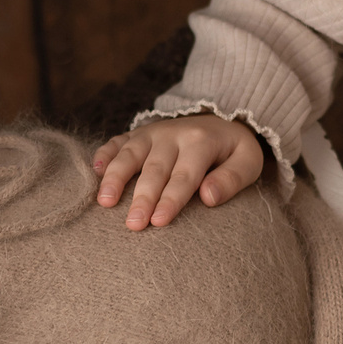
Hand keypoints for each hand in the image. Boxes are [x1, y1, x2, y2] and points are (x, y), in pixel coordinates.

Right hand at [91, 113, 263, 229]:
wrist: (221, 118)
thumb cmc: (233, 151)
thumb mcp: (248, 162)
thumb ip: (232, 179)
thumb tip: (209, 198)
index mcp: (202, 141)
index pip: (184, 175)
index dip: (171, 199)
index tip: (159, 223)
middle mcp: (173, 134)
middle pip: (155, 169)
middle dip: (143, 198)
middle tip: (132, 225)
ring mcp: (152, 132)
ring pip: (130, 154)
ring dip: (115, 177)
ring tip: (104, 202)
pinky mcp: (137, 133)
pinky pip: (116, 141)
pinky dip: (104, 154)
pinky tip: (94, 171)